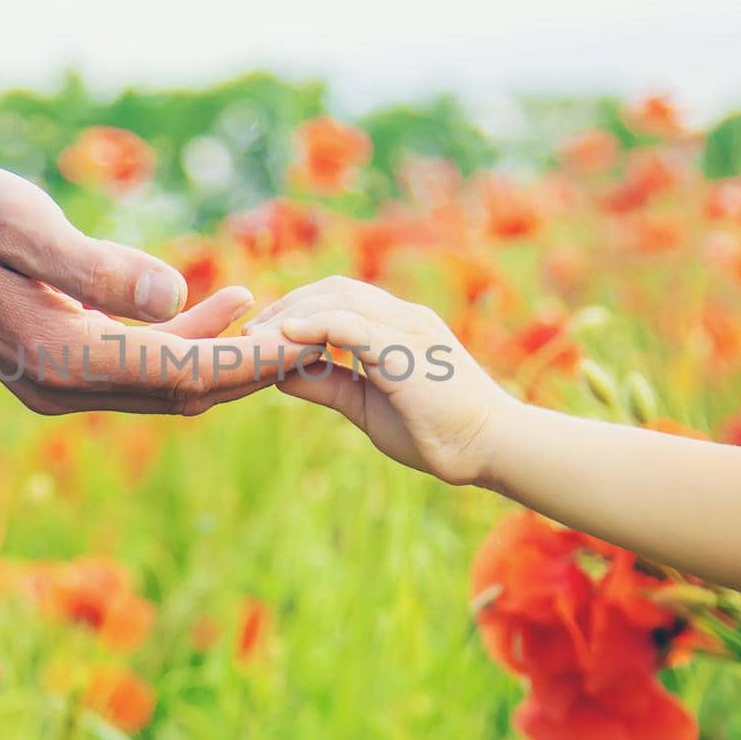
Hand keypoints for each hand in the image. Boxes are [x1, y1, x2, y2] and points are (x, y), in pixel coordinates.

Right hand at [0, 160, 301, 414]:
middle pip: (183, 392)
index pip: (182, 374)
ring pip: (165, 386)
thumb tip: (176, 294)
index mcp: (60, 356)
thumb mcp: (25, 224)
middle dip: (250, 367)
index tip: (306, 338)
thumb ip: (97, 266)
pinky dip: (184, 347)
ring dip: (222, 357)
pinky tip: (218, 308)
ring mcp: (58, 383)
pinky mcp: (58, 366)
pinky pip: (139, 370)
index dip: (250, 360)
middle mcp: (62, 385)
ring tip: (274, 311)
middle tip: (312, 332)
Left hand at [247, 275, 507, 483]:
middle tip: (249, 331)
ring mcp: (408, 329)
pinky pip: (353, 326)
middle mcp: (404, 318)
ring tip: (257, 336)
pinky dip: (316, 326)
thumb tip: (281, 374)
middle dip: (287, 304)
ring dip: (293, 313)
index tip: (262, 331)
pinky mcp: (407, 350)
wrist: (490, 449)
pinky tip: (286, 336)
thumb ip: (329, 385)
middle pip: (335, 290)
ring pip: (340, 301)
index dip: (297, 307)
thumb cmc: (435, 432)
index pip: (340, 298)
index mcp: (398, 327)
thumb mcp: (366, 405)